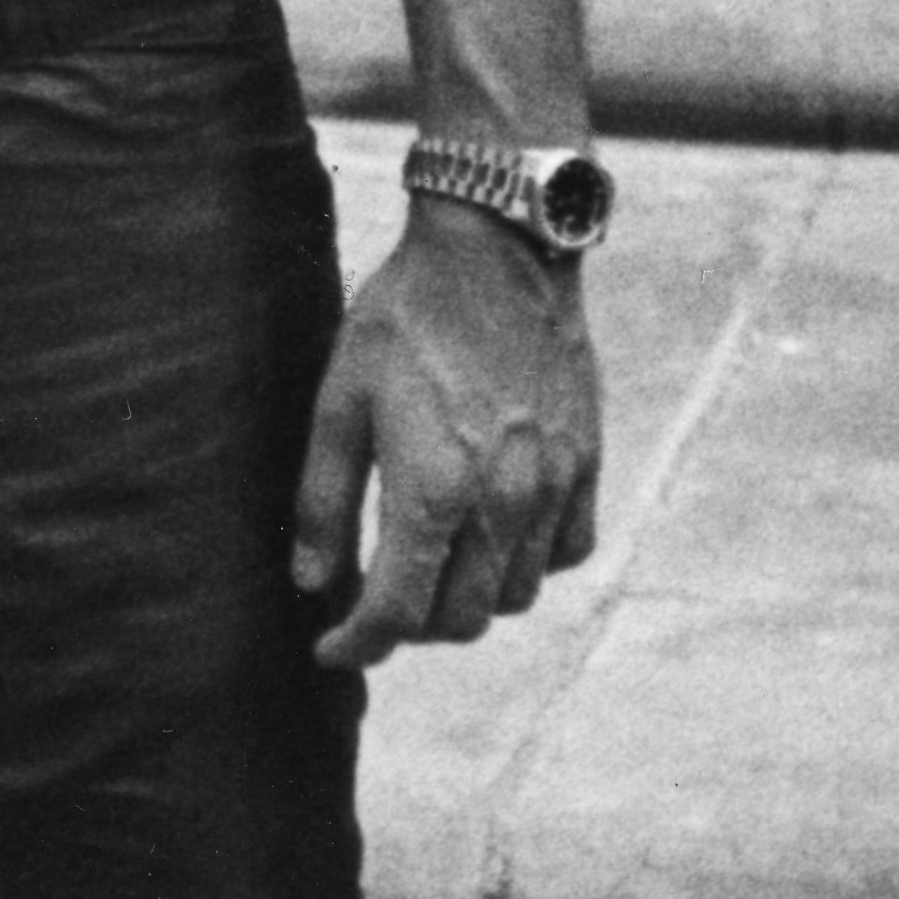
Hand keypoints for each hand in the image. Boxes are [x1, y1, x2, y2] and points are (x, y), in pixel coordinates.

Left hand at [290, 201, 600, 667]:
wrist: (495, 250)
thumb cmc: (404, 317)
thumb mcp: (339, 398)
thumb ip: (324, 499)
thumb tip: (312, 583)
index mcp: (434, 491)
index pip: (398, 612)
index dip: (357, 644)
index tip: (330, 648)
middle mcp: (503, 503)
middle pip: (461, 619)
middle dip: (410, 627)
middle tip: (373, 600)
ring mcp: (554, 486)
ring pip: (515, 594)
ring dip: (467, 599)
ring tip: (427, 566)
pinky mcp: (586, 463)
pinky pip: (566, 551)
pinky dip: (529, 563)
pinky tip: (493, 534)